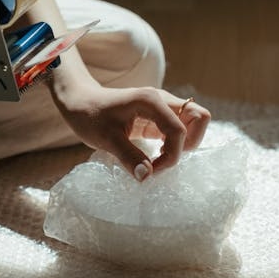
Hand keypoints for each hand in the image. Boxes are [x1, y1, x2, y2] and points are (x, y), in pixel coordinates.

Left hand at [54, 85, 210, 180]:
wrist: (79, 102)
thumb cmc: (89, 115)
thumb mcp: (105, 139)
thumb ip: (128, 156)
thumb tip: (146, 177)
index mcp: (151, 101)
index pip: (179, 130)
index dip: (171, 155)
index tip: (151, 171)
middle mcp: (162, 100)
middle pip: (199, 117)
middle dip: (190, 143)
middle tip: (165, 159)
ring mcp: (162, 107)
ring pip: (193, 122)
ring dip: (184, 144)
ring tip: (160, 159)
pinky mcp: (158, 117)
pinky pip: (179, 129)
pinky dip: (175, 144)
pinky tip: (156, 156)